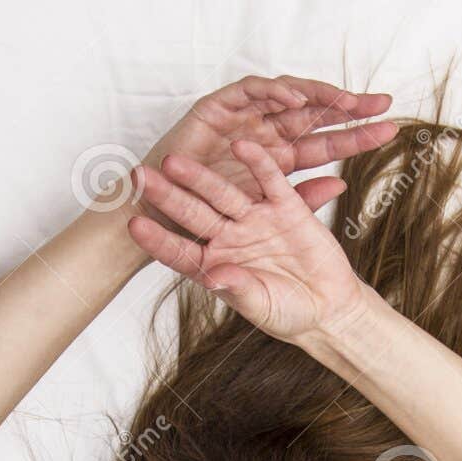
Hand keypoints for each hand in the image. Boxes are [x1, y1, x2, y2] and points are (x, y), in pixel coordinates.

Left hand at [127, 139, 368, 343]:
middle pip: (193, 213)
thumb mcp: (261, 306)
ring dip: (200, 177)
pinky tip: (241, 147)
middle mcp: (228, 237)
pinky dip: (258, 164)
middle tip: (139, 177)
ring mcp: (255, 219)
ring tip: (173, 161)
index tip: (134, 225)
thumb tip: (213, 277)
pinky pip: (270, 181)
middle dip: (167, 196)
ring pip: (223, 194)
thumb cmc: (289, 313)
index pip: (179, 251)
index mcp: (214, 265)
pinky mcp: (286, 206)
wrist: (327, 306)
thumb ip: (237, 290)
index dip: (158, 239)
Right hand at [140, 74, 396, 214]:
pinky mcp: (216, 108)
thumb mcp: (266, 219)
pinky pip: (249, 91)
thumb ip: (301, 200)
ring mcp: (241, 119)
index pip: (325, 141)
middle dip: (348, 107)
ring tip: (345, 100)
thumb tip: (340, 185)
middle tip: (382, 102)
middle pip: (314, 113)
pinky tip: (295, 98)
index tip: (390, 128)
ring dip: (316, 95)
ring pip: (286, 96)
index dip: (356, 133)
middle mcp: (264, 134)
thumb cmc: (208, 223)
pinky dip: (272, 91)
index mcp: (279, 159)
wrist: (158, 225)